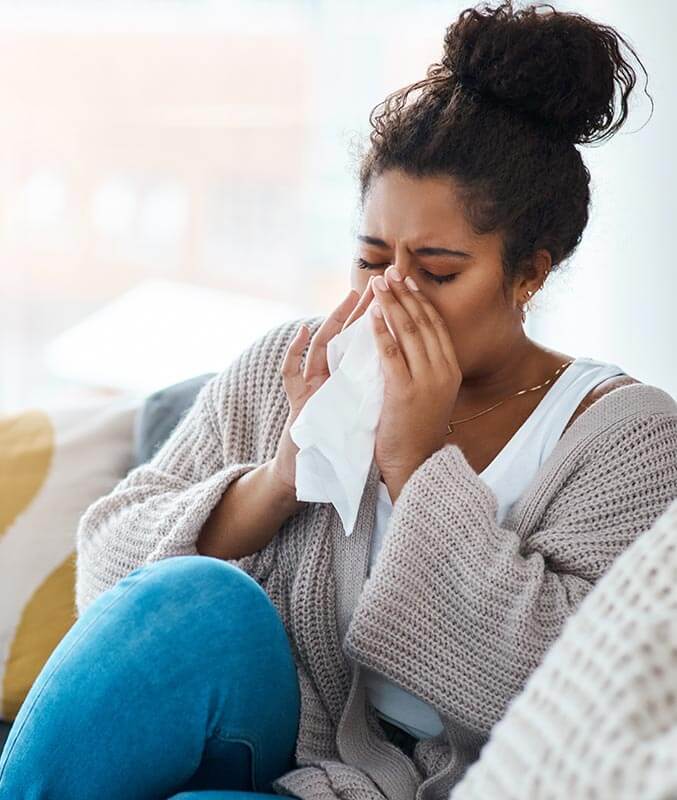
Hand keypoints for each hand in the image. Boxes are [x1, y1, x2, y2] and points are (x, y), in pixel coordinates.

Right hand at [270, 278, 376, 499]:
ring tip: (344, 299)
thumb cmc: (339, 440)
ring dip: (331, 321)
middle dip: (358, 311)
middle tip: (373, 283)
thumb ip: (372, 386)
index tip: (396, 297)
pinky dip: (294, 351)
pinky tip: (301, 330)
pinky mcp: (297, 400)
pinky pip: (290, 372)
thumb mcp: (362, 410)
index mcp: (348, 380)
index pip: (365, 344)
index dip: (380, 321)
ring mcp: (310, 387)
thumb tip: (401, 369)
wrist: (313, 468)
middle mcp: (328, 378)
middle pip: (343, 337)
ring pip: (318, 346)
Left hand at [369, 266, 461, 501]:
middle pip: (423, 322)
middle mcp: (443, 371)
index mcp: (451, 370)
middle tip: (389, 273)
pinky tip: (373, 314)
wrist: (415, 464)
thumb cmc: (417, 430)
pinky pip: (392, 353)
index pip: (436, 325)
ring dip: (392, 304)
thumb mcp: (431, 394)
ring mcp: (427, 380)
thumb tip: (411, 340)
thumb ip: (426, 368)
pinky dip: (382, 330)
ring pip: (409, 332)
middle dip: (404, 294)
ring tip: (378, 285)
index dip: (420, 300)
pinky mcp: (405, 391)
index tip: (406, 281)